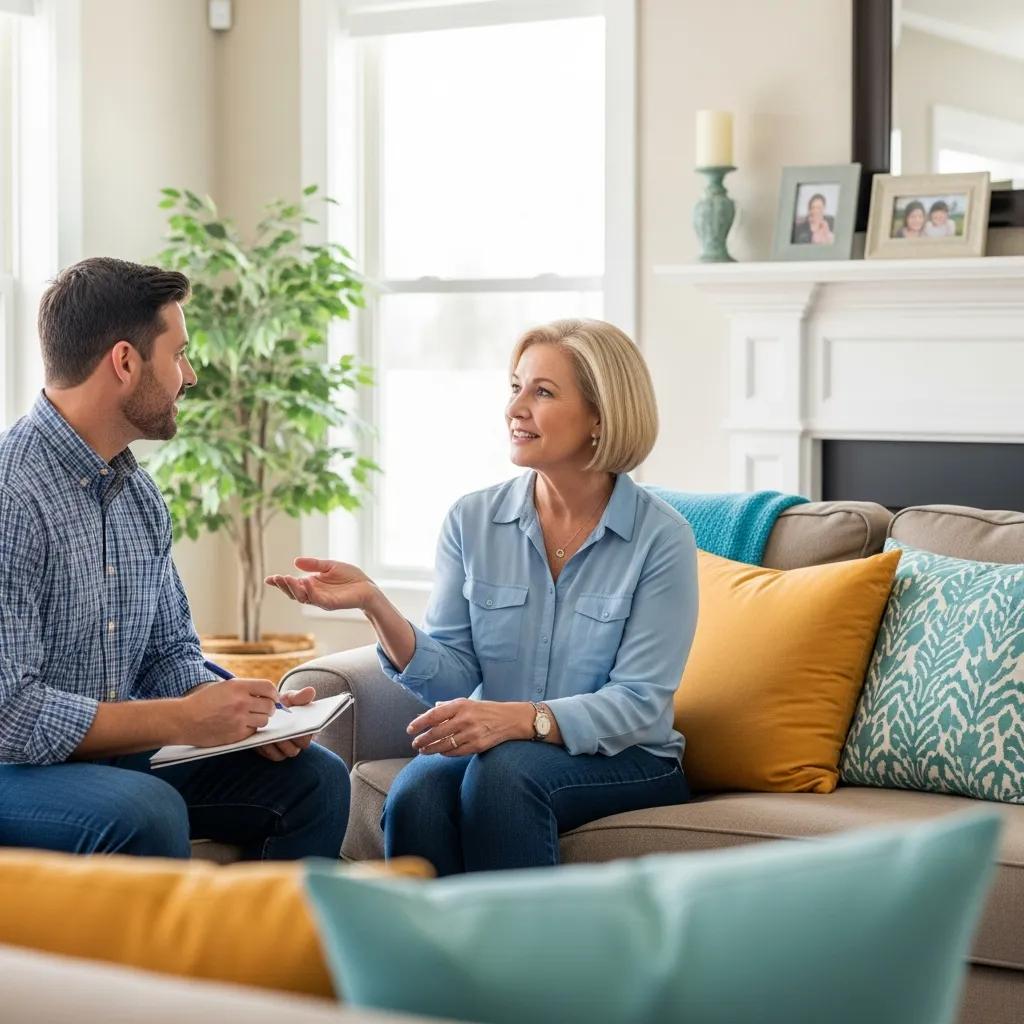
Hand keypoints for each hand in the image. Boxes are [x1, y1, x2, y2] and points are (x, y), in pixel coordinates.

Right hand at [175, 678, 278, 746]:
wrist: (184, 719)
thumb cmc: (203, 701)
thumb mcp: (224, 687)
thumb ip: (245, 689)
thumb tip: (266, 694)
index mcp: (238, 687)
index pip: (268, 688)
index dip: (273, 693)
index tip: (272, 697)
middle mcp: (241, 702)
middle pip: (270, 706)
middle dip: (269, 707)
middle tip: (262, 709)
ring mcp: (240, 719)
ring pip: (264, 720)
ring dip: (260, 719)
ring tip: (248, 717)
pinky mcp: (236, 734)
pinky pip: (253, 731)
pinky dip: (250, 729)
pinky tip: (239, 725)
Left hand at [256, 686, 316, 761]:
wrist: (265, 712)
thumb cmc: (282, 705)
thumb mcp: (290, 698)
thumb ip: (299, 696)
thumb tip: (311, 691)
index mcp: (308, 728)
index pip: (310, 734)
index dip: (306, 732)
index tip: (299, 725)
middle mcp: (299, 742)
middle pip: (299, 746)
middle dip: (290, 739)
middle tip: (282, 730)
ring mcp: (287, 750)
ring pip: (286, 752)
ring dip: (278, 743)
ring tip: (270, 733)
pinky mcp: (274, 754)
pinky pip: (273, 755)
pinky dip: (267, 747)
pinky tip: (262, 738)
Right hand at [265, 557, 375, 611]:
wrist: (367, 586)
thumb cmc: (350, 577)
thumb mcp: (329, 566)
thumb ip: (314, 564)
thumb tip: (295, 561)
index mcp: (312, 584)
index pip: (292, 585)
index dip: (280, 583)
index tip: (268, 579)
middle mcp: (314, 594)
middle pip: (293, 593)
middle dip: (283, 586)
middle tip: (275, 578)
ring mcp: (321, 600)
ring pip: (302, 597)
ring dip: (293, 589)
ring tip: (285, 578)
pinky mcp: (330, 604)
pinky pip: (317, 599)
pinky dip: (310, 591)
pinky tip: (306, 582)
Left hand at [407, 699, 532, 756]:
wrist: (511, 719)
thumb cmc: (486, 710)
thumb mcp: (467, 703)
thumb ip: (447, 707)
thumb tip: (427, 713)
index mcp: (461, 705)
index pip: (434, 715)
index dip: (419, 723)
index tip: (410, 729)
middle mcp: (465, 718)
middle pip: (436, 732)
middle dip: (422, 739)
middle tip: (414, 743)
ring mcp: (472, 733)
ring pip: (444, 745)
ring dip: (431, 749)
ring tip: (423, 750)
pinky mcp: (478, 745)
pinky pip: (456, 752)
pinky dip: (445, 753)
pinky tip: (440, 752)